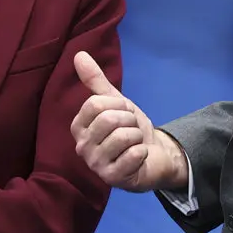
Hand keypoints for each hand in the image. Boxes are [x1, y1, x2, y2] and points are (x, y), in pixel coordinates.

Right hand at [70, 51, 187, 192]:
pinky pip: (133, 155)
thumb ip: (96, 81)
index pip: (95, 104)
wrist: (154, 155)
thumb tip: (79, 54)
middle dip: (130, 120)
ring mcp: (96, 164)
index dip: (117, 104)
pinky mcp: (112, 178)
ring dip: (137, 135)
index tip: (123, 112)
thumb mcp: (115, 102)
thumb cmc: (130, 129)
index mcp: (78, 127)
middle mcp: (82, 146)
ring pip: (123, 136)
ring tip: (135, 143)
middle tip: (131, 129)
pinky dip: (142, 152)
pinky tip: (139, 157)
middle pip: (109, 119)